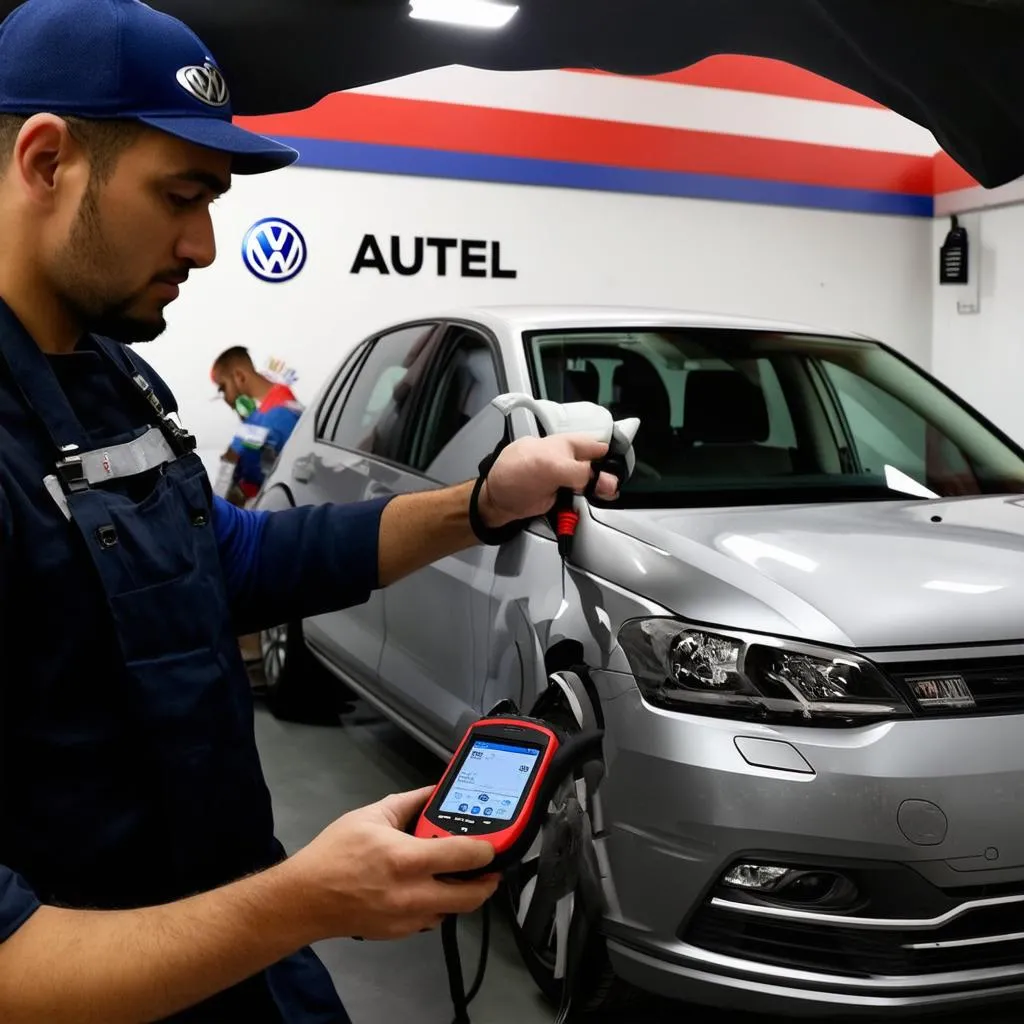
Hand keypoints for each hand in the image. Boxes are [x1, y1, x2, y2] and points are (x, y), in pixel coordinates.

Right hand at [283, 788, 499, 941]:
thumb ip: (409, 803)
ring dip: (463, 895)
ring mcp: (407, 919)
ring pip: (454, 911)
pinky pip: (432, 920)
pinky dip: (438, 906)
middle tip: (489, 868)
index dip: (486, 850)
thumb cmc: (336, 852)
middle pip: (470, 896)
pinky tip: (430, 890)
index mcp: (406, 859)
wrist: (305, 898)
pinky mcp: (399, 934)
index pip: (463, 856)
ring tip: (461, 876)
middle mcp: (412, 894)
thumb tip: (434, 792)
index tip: (494, 844)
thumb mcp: (371, 815)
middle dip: (487, 881)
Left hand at [480, 434, 619, 527]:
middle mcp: (569, 459)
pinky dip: (591, 501)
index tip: (620, 468)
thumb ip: (578, 471)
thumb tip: (603, 480)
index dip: (610, 453)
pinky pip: (583, 498)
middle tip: (612, 488)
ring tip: (608, 495)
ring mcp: (567, 479)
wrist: (498, 500)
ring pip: (593, 482)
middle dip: (608, 475)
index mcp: (566, 444)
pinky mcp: (563, 496)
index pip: (596, 444)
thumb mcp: (550, 466)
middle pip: (598, 465)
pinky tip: (597, 501)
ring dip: (602, 489)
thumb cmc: (517, 473)